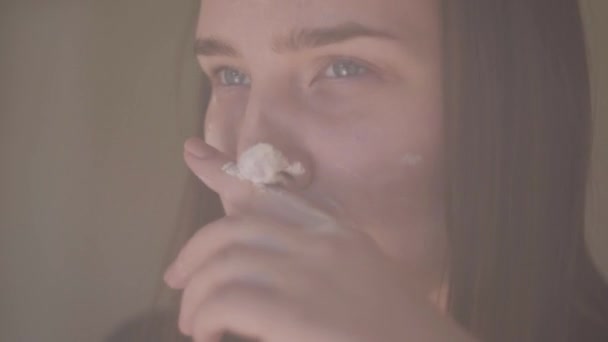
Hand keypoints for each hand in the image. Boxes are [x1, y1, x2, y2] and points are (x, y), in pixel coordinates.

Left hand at [164, 137, 474, 341]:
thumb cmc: (393, 328)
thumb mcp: (356, 279)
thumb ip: (315, 262)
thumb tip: (265, 268)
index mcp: (334, 232)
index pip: (270, 191)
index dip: (224, 170)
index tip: (193, 153)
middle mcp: (319, 242)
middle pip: (232, 229)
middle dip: (193, 255)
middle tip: (177, 282)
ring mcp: (309, 273)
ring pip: (222, 266)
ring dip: (196, 301)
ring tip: (196, 328)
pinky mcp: (296, 311)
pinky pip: (226, 303)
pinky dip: (206, 322)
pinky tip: (212, 339)